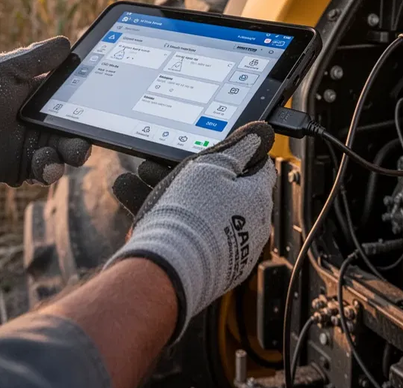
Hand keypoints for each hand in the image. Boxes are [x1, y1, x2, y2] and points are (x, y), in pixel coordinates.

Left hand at [0, 37, 90, 197]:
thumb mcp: (6, 70)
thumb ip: (38, 58)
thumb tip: (68, 42)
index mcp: (39, 96)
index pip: (74, 99)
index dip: (90, 101)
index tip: (102, 101)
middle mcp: (40, 122)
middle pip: (77, 130)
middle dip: (86, 135)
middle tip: (86, 138)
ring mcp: (32, 146)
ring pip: (67, 153)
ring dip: (72, 154)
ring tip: (67, 153)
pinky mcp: (23, 168)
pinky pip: (47, 172)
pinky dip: (50, 169)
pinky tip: (46, 164)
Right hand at [107, 122, 276, 341]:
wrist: (170, 270)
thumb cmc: (192, 216)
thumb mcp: (212, 166)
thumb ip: (238, 148)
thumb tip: (262, 133)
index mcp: (257, 198)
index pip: (258, 167)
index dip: (237, 153)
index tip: (216, 150)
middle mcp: (250, 226)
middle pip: (224, 190)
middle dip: (195, 175)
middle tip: (165, 165)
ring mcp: (231, 250)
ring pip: (201, 211)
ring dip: (172, 194)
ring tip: (141, 180)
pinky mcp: (210, 268)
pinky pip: (192, 236)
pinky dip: (171, 222)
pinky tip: (143, 210)